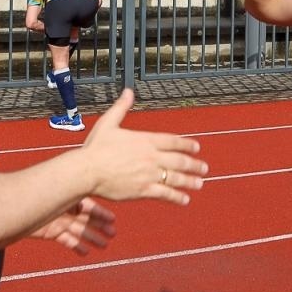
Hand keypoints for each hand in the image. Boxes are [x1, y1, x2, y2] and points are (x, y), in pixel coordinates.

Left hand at [32, 197, 115, 253]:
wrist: (10, 213)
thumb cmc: (31, 198)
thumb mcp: (55, 195)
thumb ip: (72, 195)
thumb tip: (89, 190)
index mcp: (67, 196)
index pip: (88, 204)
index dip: (100, 213)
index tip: (112, 220)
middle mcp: (64, 208)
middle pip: (86, 218)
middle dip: (99, 226)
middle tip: (112, 235)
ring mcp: (58, 220)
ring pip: (78, 230)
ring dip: (91, 237)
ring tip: (103, 246)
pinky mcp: (50, 232)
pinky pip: (66, 239)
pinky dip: (75, 245)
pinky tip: (85, 252)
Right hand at [79, 89, 207, 204]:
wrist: (87, 170)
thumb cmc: (95, 148)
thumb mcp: (109, 123)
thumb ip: (121, 107)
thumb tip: (128, 91)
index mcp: (145, 140)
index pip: (173, 141)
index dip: (187, 145)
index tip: (197, 148)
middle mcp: (151, 157)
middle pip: (180, 161)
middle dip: (194, 165)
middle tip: (204, 168)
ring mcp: (149, 174)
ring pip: (176, 178)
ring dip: (190, 181)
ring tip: (200, 184)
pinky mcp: (144, 190)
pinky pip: (166, 194)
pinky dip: (177, 197)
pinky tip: (185, 199)